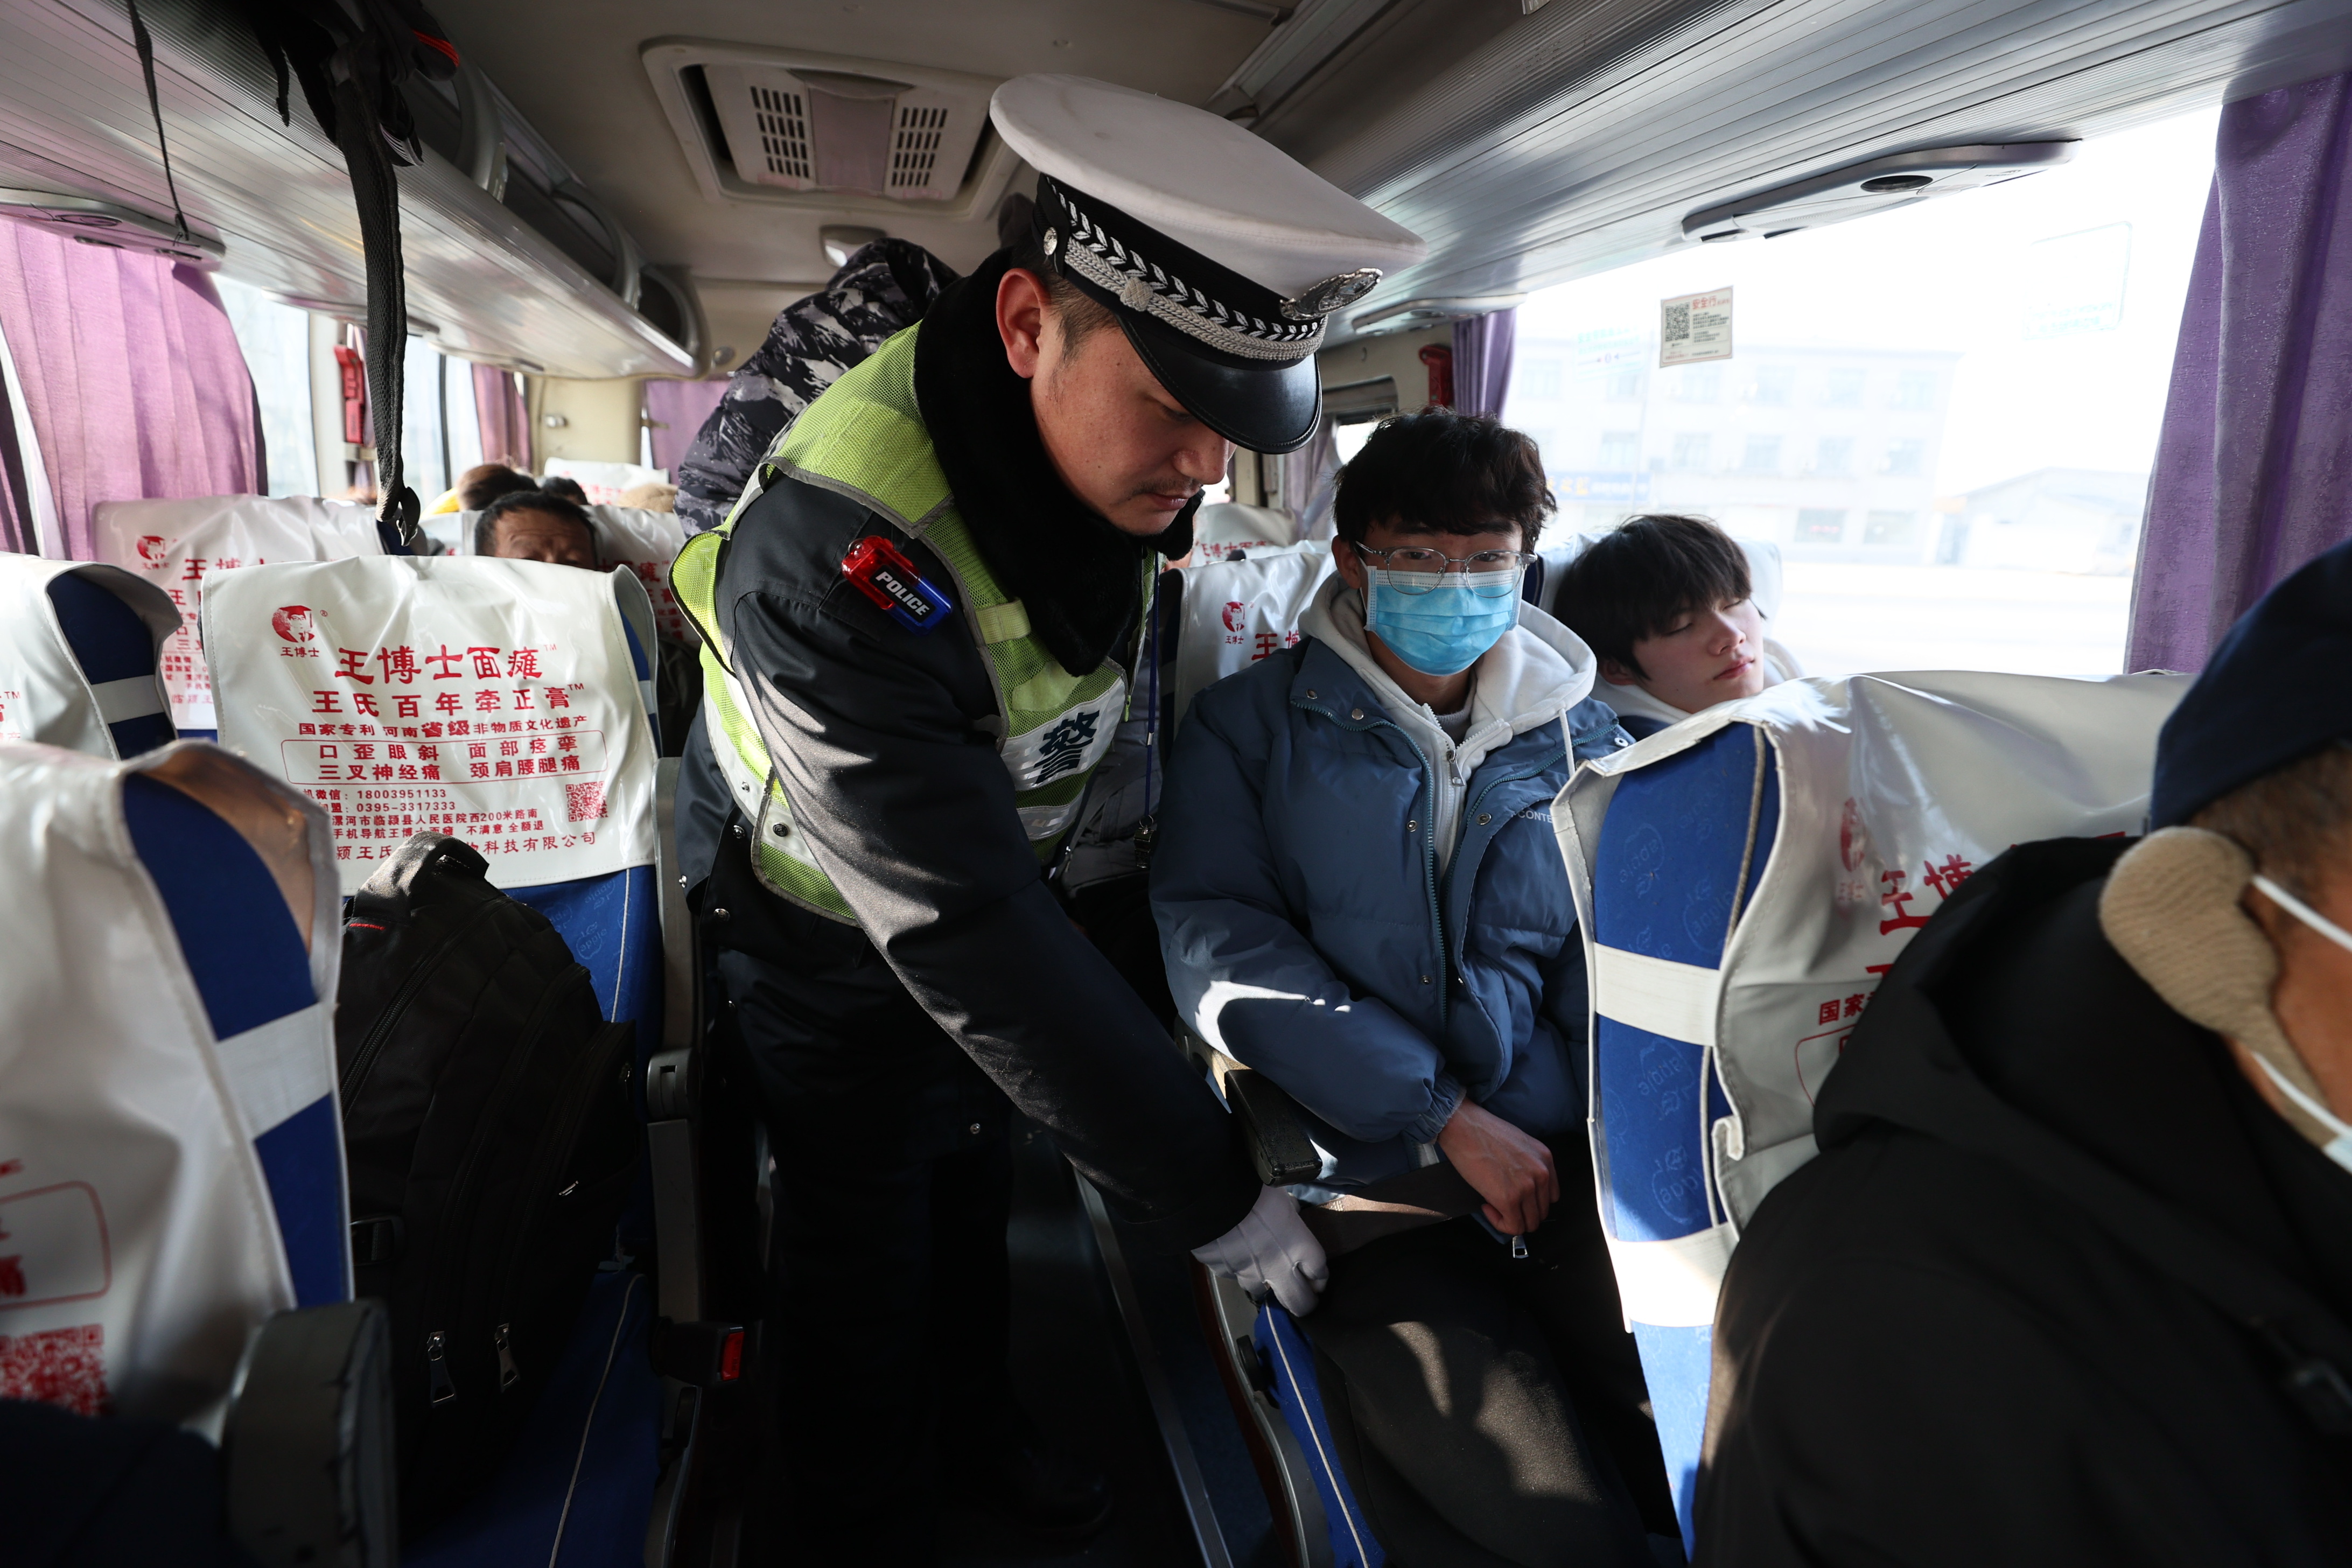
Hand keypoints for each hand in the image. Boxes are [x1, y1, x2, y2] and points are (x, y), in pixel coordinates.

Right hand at [1192, 1185, 1329, 1314]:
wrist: (1213, 1198)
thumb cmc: (1255, 1192)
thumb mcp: (1282, 1198)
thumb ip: (1291, 1212)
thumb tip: (1291, 1213)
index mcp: (1300, 1247)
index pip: (1320, 1275)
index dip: (1319, 1278)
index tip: (1316, 1275)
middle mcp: (1279, 1269)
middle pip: (1300, 1303)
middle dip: (1304, 1302)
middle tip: (1301, 1294)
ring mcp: (1251, 1275)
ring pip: (1263, 1292)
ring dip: (1265, 1282)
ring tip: (1259, 1267)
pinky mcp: (1226, 1273)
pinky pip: (1235, 1275)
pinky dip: (1237, 1267)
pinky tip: (1233, 1251)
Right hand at [1436, 1099, 1558, 1234]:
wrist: (1464, 1127)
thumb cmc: (1483, 1131)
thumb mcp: (1519, 1144)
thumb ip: (1528, 1165)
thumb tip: (1521, 1186)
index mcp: (1545, 1159)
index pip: (1551, 1196)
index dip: (1532, 1201)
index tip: (1517, 1198)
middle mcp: (1541, 1174)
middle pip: (1540, 1212)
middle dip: (1521, 1212)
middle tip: (1502, 1203)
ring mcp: (1526, 1187)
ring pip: (1529, 1223)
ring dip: (1511, 1219)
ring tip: (1493, 1204)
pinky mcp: (1509, 1199)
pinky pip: (1513, 1227)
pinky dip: (1500, 1223)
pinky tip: (1487, 1207)